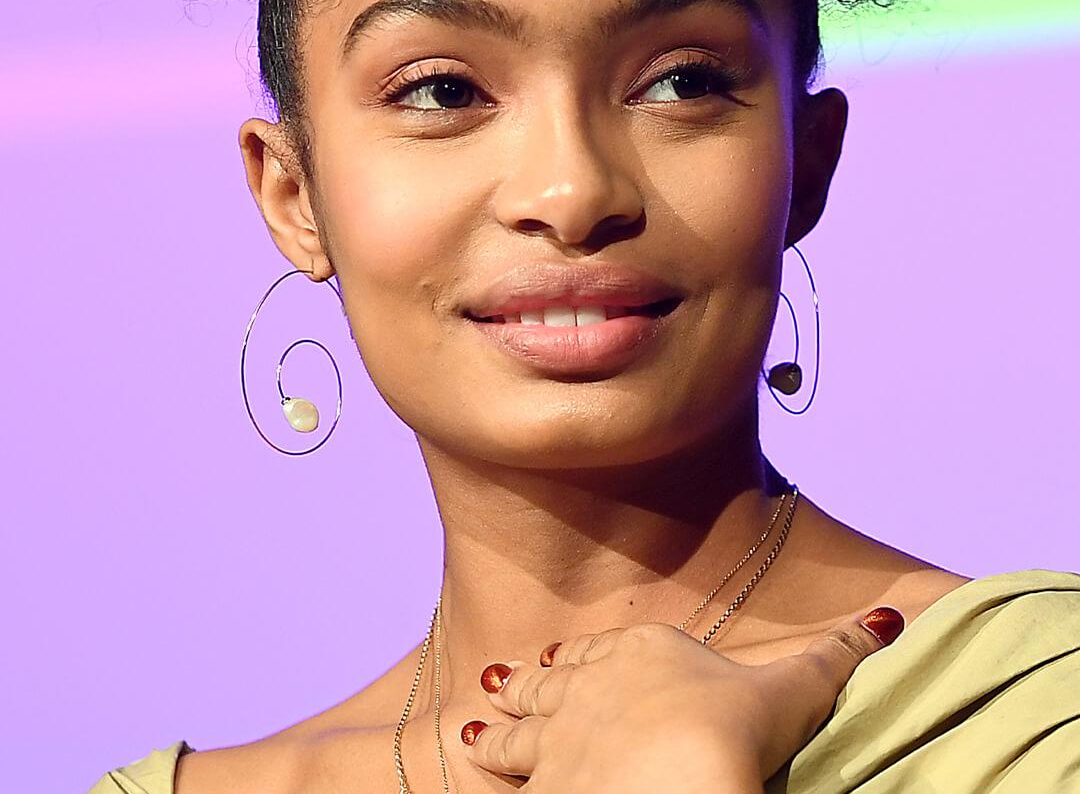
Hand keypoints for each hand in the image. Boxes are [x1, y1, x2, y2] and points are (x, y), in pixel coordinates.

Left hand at [461, 607, 904, 791]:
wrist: (672, 784)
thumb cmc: (726, 733)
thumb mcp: (785, 694)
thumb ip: (831, 658)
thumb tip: (889, 616)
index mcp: (645, 652)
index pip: (615, 650)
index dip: (592, 656)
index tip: (565, 655)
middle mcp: (592, 683)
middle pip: (558, 682)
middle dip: (533, 684)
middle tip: (503, 680)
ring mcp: (558, 733)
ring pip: (519, 725)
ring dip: (498, 727)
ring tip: (473, 727)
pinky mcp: (540, 787)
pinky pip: (509, 779)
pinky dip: (489, 772)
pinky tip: (469, 766)